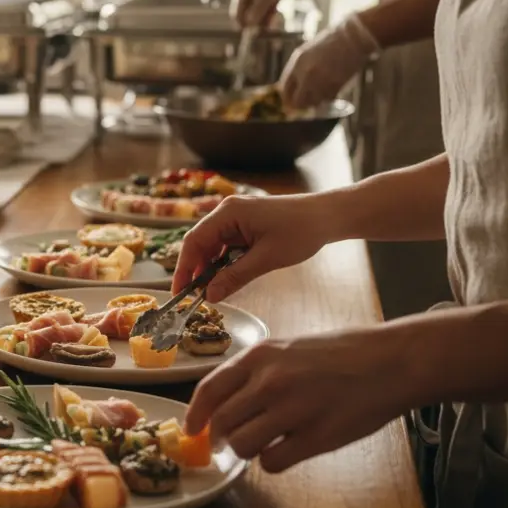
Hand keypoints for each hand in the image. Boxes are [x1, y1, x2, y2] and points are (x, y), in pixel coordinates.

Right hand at [170, 194, 340, 300]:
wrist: (328, 216)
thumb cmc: (301, 231)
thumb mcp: (266, 258)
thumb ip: (235, 277)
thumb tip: (210, 295)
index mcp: (228, 212)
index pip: (194, 241)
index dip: (184, 268)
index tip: (179, 292)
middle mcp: (227, 211)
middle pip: (200, 242)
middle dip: (195, 270)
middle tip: (192, 297)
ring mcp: (236, 217)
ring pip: (212, 245)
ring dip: (209, 268)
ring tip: (208, 291)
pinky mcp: (246, 224)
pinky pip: (226, 245)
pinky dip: (223, 262)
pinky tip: (225, 278)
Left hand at [185, 328, 412, 471]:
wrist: (390, 361)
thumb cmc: (341, 353)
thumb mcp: (288, 348)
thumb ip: (256, 373)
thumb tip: (225, 404)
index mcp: (260, 356)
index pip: (209, 390)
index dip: (195, 415)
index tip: (192, 429)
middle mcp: (270, 382)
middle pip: (222, 423)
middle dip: (221, 438)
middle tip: (229, 443)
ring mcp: (293, 410)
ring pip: (244, 446)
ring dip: (248, 450)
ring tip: (267, 441)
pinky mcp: (316, 437)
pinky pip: (273, 462)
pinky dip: (274, 460)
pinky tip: (290, 448)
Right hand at [230, 0, 307, 27]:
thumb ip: (257, 10)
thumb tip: (248, 26)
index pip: (236, 15)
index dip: (244, 25)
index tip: (254, 34)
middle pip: (246, 17)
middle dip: (255, 23)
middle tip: (268, 26)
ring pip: (256, 16)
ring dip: (264, 20)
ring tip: (275, 14)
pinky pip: (264, 13)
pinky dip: (270, 16)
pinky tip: (276, 11)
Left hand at [279, 12, 379, 108]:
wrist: (353, 38)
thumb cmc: (330, 42)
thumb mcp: (307, 52)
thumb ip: (298, 69)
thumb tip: (293, 87)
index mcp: (297, 63)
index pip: (285, 88)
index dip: (286, 97)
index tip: (289, 101)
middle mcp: (307, 74)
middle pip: (297, 100)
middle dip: (299, 104)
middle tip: (302, 105)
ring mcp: (321, 81)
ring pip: (313, 103)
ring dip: (314, 102)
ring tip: (317, 96)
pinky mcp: (336, 86)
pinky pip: (327, 99)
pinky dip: (326, 98)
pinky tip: (329, 90)